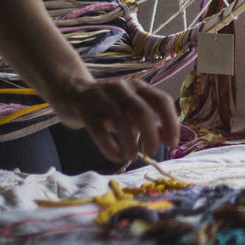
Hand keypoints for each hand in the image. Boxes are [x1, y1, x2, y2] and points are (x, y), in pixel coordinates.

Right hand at [49, 75, 180, 163]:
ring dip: (130, 143)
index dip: (171, 123)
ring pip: (121, 120)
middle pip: (143, 112)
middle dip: (151, 137)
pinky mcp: (85, 110)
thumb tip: (168, 138)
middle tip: (150, 153)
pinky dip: (110, 147)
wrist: (71, 93)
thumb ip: (151, 123)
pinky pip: (99, 130)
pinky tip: (115, 156)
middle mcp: (123, 88)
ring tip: (132, 157)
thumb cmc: (108, 106)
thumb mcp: (131, 111)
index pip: (162, 101)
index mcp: (139, 87)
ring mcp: (102, 97)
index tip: (172, 144)